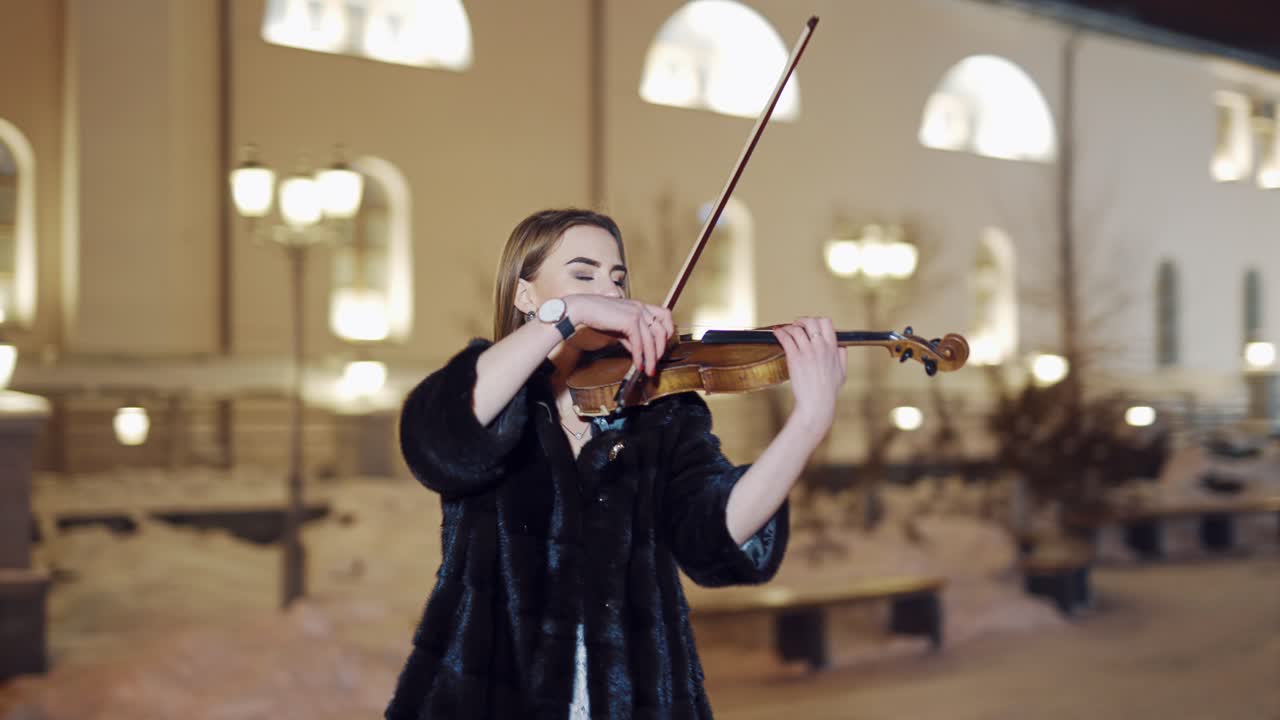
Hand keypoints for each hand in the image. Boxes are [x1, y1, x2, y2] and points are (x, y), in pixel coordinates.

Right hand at [564, 295, 674, 375]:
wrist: (583, 309)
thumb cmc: (598, 316)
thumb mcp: (619, 328)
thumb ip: (631, 338)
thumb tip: (639, 352)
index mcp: (641, 306)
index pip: (665, 316)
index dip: (668, 332)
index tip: (662, 347)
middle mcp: (642, 308)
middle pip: (662, 331)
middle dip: (661, 351)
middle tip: (655, 364)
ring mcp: (637, 313)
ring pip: (651, 340)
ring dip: (651, 358)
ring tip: (648, 370)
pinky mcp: (629, 321)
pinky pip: (639, 343)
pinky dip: (639, 357)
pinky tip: (637, 364)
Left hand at [771, 316, 847, 433]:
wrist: (817, 403)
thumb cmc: (828, 391)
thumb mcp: (842, 373)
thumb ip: (842, 357)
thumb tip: (841, 346)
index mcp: (832, 348)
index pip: (827, 322)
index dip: (817, 320)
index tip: (810, 326)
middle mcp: (820, 347)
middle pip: (811, 321)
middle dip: (802, 321)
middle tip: (796, 326)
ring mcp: (807, 352)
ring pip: (796, 329)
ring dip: (789, 327)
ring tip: (785, 331)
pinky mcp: (795, 358)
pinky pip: (786, 338)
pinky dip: (780, 333)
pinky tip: (776, 333)